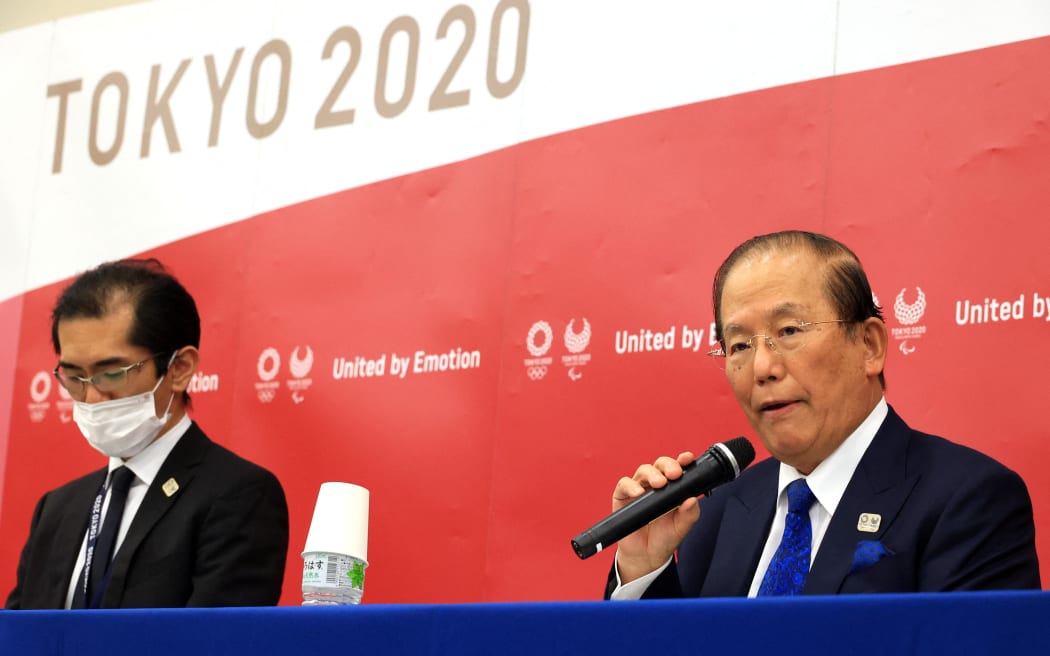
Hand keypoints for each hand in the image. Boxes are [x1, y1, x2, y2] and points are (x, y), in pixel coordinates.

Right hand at [613, 451, 700, 583]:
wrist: (646, 556)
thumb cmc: (665, 538)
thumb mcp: (682, 528)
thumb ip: (689, 514)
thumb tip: (692, 499)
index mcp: (672, 489)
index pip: (677, 468)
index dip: (682, 461)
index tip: (687, 459)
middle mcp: (655, 485)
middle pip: (660, 465)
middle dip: (668, 465)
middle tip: (674, 474)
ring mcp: (639, 489)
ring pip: (643, 470)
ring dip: (651, 474)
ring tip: (658, 484)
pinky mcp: (623, 497)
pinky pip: (624, 484)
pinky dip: (631, 485)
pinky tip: (638, 492)